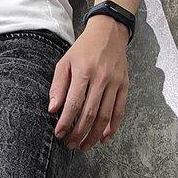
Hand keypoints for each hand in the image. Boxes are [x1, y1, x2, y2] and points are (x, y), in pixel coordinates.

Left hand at [50, 16, 130, 151]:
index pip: (74, 104)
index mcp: (83, 72)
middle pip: (90, 114)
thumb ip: (58, 86)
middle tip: (70, 144)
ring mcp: (115, 83)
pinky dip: (112, 128)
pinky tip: (103, 138)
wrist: (109, 32)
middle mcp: (101, 79)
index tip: (59, 134)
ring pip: (105, 116)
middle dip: (78, 133)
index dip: (65, 122)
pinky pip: (119, 111)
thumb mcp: (65, 62)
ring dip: (93, 135)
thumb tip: (52, 109)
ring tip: (84, 146)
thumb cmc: (84, 49)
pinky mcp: (125, 86)